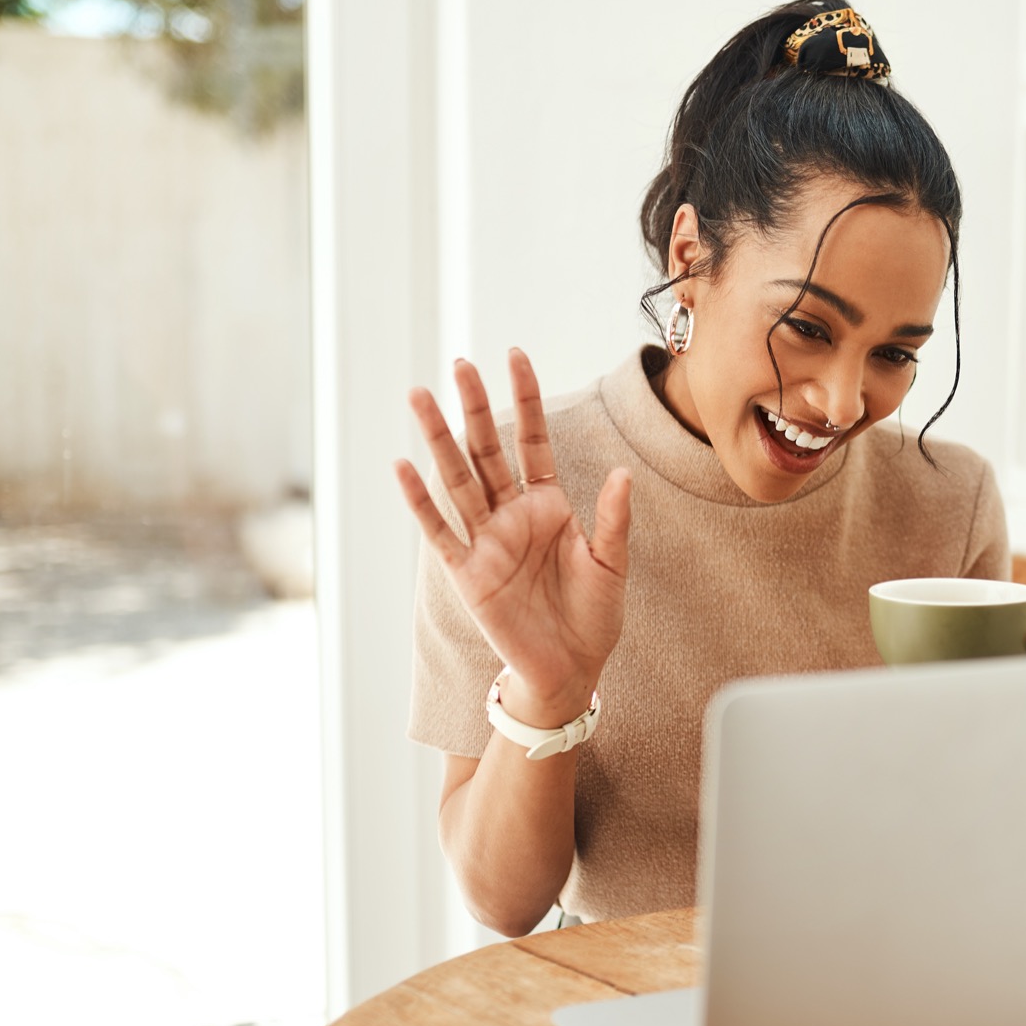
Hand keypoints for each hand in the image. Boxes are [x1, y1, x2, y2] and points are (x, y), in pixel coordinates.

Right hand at [395, 350, 631, 721]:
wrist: (570, 669)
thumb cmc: (593, 617)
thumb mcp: (612, 565)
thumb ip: (613, 520)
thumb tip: (622, 474)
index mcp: (548, 504)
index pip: (531, 440)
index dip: (524, 400)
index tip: (515, 356)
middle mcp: (512, 515)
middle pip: (487, 450)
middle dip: (473, 407)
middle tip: (460, 363)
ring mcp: (486, 540)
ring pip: (457, 479)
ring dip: (438, 439)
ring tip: (420, 397)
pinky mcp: (467, 572)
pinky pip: (440, 530)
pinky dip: (420, 500)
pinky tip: (403, 466)